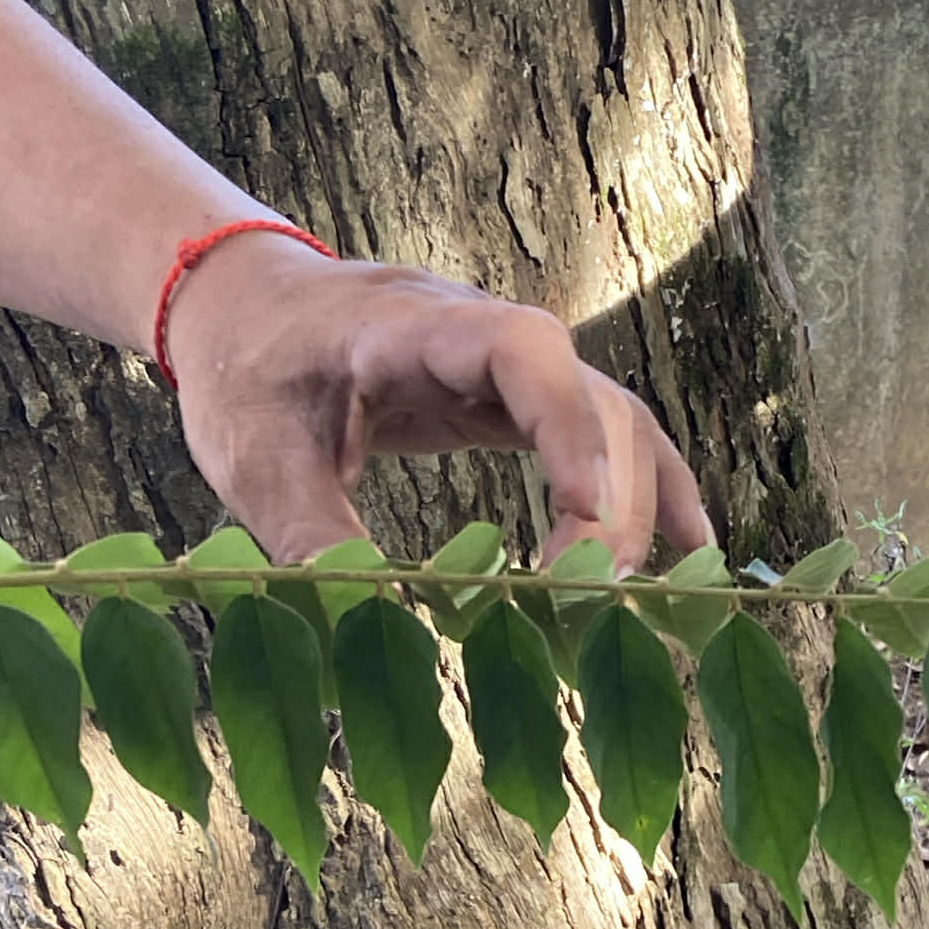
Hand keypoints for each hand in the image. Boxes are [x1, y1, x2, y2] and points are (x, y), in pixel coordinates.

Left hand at [163, 233, 714, 571]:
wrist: (240, 306)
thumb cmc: (243, 374)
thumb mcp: (253, 462)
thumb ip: (310, 538)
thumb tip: (376, 623)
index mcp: (405, 328)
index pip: (518, 351)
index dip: (567, 428)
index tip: (585, 518)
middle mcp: (475, 332)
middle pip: (585, 396)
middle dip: (607, 499)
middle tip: (589, 599)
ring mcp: (504, 362)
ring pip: (608, 415)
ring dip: (638, 502)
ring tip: (650, 596)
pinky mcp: (512, 395)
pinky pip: (600, 431)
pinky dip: (647, 486)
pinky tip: (688, 548)